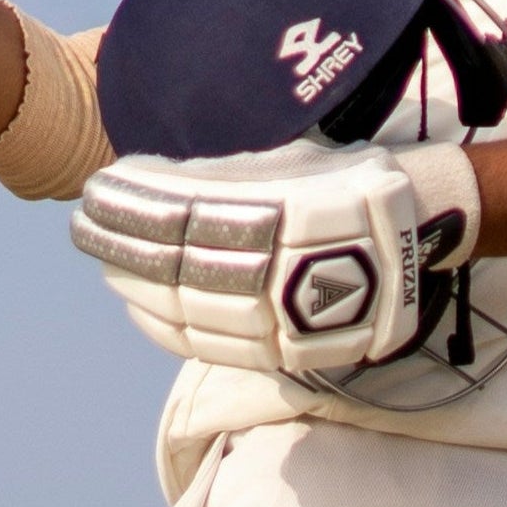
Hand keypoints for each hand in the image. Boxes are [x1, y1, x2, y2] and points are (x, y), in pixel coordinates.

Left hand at [71, 142, 477, 373]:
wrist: (421, 234)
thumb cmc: (350, 183)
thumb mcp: (291, 159)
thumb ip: (226, 175)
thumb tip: (151, 180)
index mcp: (279, 217)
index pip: (181, 217)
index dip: (131, 208)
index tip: (95, 194)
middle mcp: (279, 272)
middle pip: (175, 266)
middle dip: (121, 246)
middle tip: (85, 229)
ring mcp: (282, 318)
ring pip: (187, 312)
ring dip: (137, 288)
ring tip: (108, 265)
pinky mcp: (288, 347)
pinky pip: (213, 346)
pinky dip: (168, 328)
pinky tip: (143, 309)